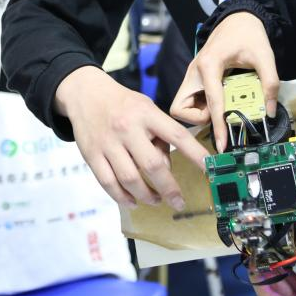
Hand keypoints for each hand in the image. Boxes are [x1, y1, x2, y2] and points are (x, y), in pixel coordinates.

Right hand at [55, 66, 209, 208]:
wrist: (85, 93)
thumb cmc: (123, 104)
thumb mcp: (147, 109)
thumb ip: (159, 135)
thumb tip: (168, 169)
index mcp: (146, 114)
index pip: (177, 135)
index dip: (195, 153)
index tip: (209, 169)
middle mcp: (127, 128)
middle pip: (152, 165)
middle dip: (169, 188)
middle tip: (179, 201)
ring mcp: (108, 143)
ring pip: (130, 178)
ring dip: (147, 195)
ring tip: (156, 200)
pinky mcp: (91, 154)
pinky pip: (108, 183)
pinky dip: (122, 197)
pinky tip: (132, 201)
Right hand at [170, 11, 277, 151]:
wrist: (239, 17)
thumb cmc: (248, 34)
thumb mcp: (264, 56)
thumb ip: (270, 84)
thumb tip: (270, 111)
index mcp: (209, 65)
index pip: (211, 102)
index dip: (217, 126)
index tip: (221, 145)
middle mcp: (194, 71)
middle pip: (181, 108)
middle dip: (199, 118)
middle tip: (220, 113)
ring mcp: (192, 75)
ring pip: (182, 106)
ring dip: (200, 113)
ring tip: (221, 106)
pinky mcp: (195, 77)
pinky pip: (190, 100)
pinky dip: (202, 106)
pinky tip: (219, 100)